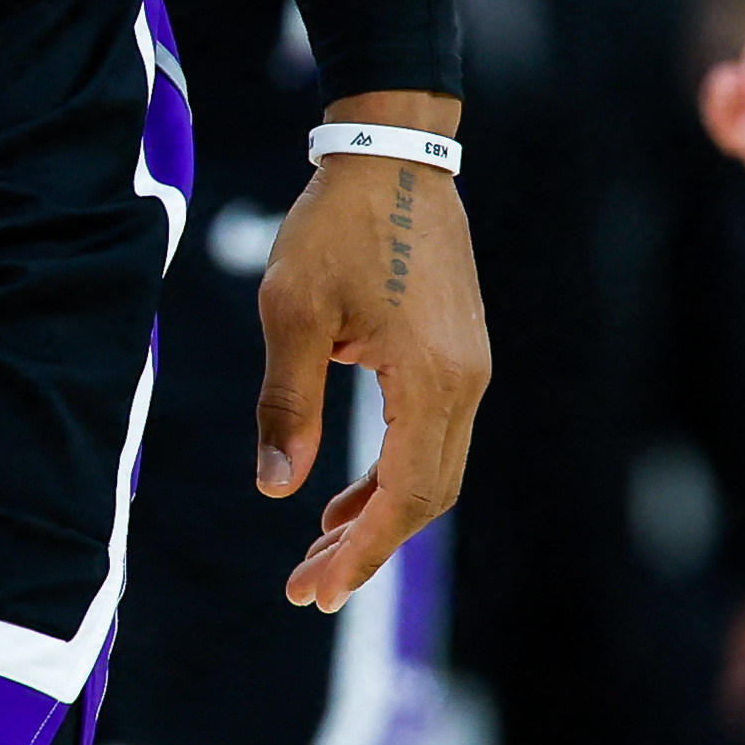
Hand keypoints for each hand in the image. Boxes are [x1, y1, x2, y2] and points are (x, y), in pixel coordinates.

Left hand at [255, 103, 485, 613]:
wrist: (391, 155)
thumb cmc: (336, 226)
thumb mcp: (291, 312)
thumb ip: (287, 403)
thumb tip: (276, 490)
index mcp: (429, 379)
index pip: (405, 496)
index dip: (360, 552)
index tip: (313, 590)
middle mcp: (465, 382)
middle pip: (427, 496)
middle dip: (368, 547)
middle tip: (306, 587)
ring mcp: (469, 367)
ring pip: (433, 470)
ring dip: (379, 514)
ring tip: (318, 549)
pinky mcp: (458, 352)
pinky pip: (432, 435)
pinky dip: (391, 473)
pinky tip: (346, 493)